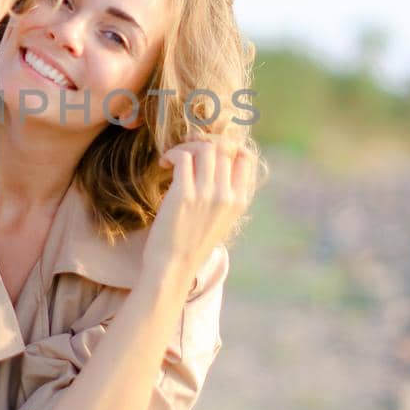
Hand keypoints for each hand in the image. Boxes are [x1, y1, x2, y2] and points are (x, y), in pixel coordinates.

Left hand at [142, 135, 255, 288]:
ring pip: (204, 148)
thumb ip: (224, 194)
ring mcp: (206, 194)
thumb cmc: (191, 243)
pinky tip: (164, 164)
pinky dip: (172, 154)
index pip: (245, 157)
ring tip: (173, 158)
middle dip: (202, 143)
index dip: (226, 146)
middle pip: (223, 148)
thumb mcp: (220, 219)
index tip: (207, 151)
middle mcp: (227, 195)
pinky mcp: (184, 195)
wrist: (173, 267)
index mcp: (239, 201)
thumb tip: (217, 162)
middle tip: (186, 152)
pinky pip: (183, 157)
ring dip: (186, 147)